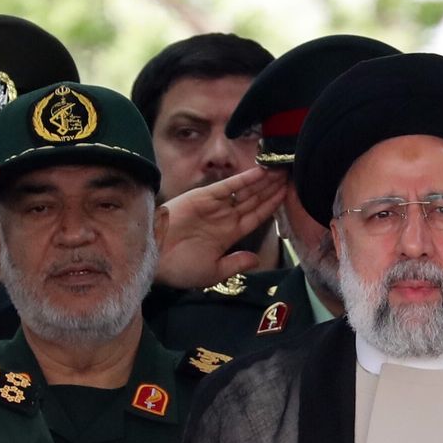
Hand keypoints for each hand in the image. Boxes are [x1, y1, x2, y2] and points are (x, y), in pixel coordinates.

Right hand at [157, 166, 287, 287]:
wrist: (153, 259)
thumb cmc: (179, 269)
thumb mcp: (212, 272)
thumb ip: (235, 264)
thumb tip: (256, 260)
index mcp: (228, 235)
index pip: (256, 217)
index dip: (272, 206)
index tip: (287, 195)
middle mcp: (224, 218)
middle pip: (254, 200)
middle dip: (271, 189)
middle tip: (290, 175)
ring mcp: (214, 206)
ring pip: (244, 191)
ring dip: (262, 181)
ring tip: (280, 170)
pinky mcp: (203, 198)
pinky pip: (227, 187)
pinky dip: (243, 179)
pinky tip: (259, 172)